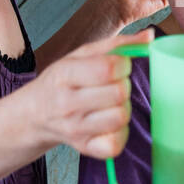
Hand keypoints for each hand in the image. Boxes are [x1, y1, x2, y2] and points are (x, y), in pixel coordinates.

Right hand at [28, 27, 153, 157]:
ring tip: (112, 104)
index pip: (107, 69)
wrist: (34, 115)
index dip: (122, 65)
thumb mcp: (81, 55)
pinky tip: (110, 123)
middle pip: (118, 94)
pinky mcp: (84, 147)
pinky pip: (115, 144)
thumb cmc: (62, 81)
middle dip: (124, 86)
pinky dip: (120, 133)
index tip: (118, 66)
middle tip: (114, 85)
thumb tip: (150, 36)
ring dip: (123, 108)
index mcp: (65, 74)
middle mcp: (67, 103)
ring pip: (120, 117)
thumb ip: (117, 44)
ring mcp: (75, 128)